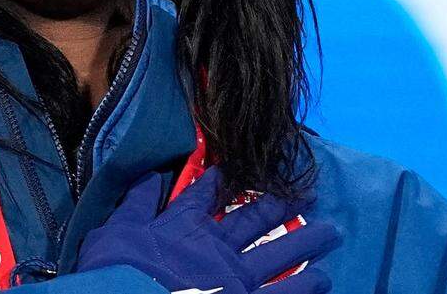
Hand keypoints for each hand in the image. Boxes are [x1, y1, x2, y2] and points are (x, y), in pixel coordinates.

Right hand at [75, 167, 339, 293]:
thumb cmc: (117, 272)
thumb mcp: (116, 230)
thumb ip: (136, 203)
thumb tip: (152, 173)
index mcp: (183, 225)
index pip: (206, 194)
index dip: (223, 179)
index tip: (241, 165)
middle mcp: (217, 245)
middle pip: (256, 217)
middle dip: (282, 202)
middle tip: (307, 193)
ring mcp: (237, 275)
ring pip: (280, 250)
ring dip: (307, 239)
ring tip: (331, 231)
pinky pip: (285, 292)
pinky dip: (306, 284)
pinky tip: (325, 278)